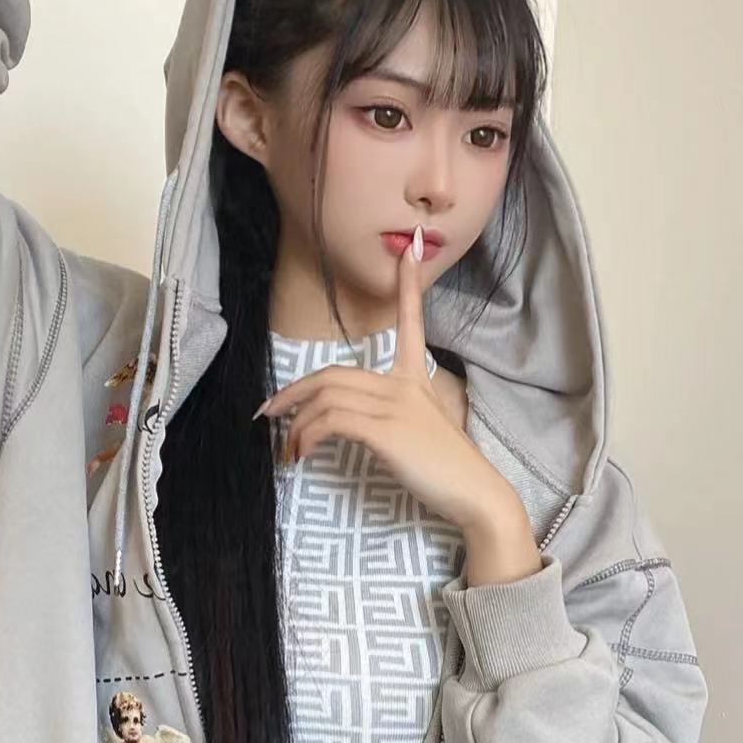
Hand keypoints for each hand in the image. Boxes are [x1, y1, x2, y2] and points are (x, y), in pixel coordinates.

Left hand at [255, 233, 517, 536]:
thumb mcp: (423, 430)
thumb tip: (356, 423)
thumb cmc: (449, 469)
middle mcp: (403, 385)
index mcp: (416, 379)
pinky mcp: (385, 429)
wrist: (474, 492)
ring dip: (295, 424)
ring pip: (326, 397)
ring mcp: (394, 404)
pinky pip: (331, 420)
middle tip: (268, 412)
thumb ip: (396, 414)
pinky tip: (302, 453)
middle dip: (292, 392)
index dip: (407, 285)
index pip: (411, 322)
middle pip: (333, 374)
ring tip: (287, 449)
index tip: (407, 249)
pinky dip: (307, 435)